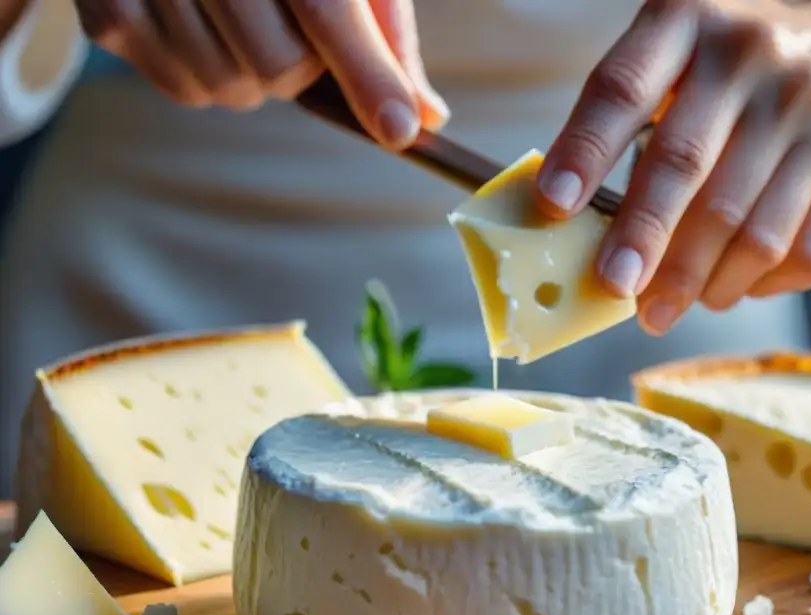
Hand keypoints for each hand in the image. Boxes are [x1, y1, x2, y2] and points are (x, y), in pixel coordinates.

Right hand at [73, 0, 448, 148]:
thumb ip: (383, 35)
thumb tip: (424, 115)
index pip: (326, 10)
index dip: (366, 75)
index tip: (397, 131)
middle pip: (277, 70)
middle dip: (299, 70)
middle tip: (288, 26)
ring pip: (229, 90)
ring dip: (251, 77)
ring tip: (240, 17)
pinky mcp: (109, 13)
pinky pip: (185, 91)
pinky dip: (207, 75)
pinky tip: (201, 23)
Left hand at [536, 0, 810, 334]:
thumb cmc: (728, 73)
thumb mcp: (673, 60)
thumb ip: (622, 125)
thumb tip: (572, 228)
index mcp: (688, 22)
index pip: (623, 89)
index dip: (585, 150)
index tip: (554, 205)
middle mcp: (756, 56)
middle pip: (685, 166)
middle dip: (643, 242)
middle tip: (613, 289)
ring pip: (750, 230)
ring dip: (700, 284)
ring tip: (665, 305)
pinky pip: (808, 252)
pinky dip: (761, 287)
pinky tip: (730, 287)